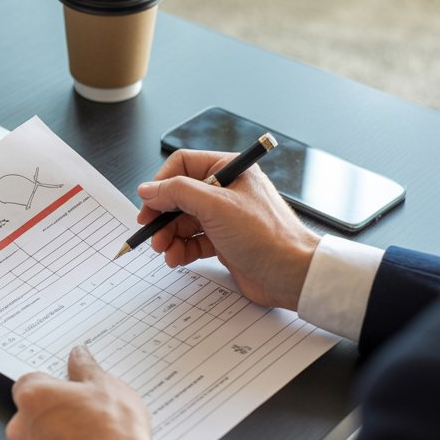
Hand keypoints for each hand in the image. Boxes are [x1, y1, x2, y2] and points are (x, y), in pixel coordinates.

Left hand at [7, 346, 155, 439]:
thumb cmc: (112, 431)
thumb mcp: (105, 385)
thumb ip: (85, 367)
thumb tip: (78, 355)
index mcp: (33, 397)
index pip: (32, 381)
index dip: (53, 384)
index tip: (71, 387)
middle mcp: (21, 426)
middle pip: (33, 411)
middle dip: (55, 410)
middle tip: (85, 412)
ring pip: (38, 438)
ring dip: (56, 435)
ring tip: (90, 436)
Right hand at [138, 148, 321, 310]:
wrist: (291, 274)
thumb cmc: (267, 236)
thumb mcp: (216, 206)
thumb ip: (178, 192)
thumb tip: (149, 188)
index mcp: (229, 170)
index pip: (183, 165)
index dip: (162, 183)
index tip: (148, 203)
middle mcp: (226, 191)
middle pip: (179, 197)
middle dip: (162, 216)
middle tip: (151, 232)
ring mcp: (225, 217)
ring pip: (183, 222)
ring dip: (169, 236)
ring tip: (165, 250)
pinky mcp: (224, 241)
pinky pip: (192, 241)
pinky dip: (181, 250)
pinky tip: (176, 258)